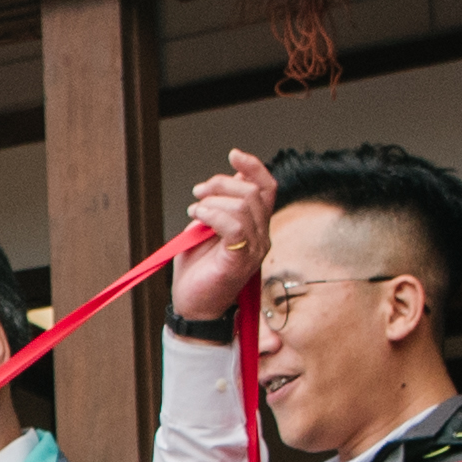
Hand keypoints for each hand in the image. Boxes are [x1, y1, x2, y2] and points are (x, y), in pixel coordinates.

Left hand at [165, 148, 279, 326]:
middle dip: (220, 183)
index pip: (267, 189)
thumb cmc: (199, 272)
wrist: (193, 306)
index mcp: (256, 227)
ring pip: (243, 206)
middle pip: (252, 192)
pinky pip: (234, 226)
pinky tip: (197, 217)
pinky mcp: (241, 260)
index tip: (234, 155)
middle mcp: (262, 237)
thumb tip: (220, 184)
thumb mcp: (206, 229)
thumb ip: (217, 207)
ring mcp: (254, 249)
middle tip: (198, 194)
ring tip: (195, 211)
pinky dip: (212, 214)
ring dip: (212, 201)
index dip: (254, 167)